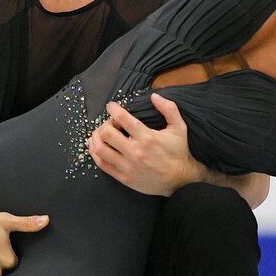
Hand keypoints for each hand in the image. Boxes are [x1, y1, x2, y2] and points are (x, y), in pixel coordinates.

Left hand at [87, 93, 205, 196]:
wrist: (180, 180)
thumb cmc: (179, 152)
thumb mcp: (179, 128)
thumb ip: (169, 109)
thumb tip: (154, 95)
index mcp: (147, 137)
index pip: (122, 118)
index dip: (112, 108)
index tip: (111, 106)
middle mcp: (135, 151)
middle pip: (106, 133)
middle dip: (105, 124)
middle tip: (110, 124)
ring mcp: (127, 166)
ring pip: (100, 149)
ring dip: (96, 138)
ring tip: (101, 135)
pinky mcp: (124, 177)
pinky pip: (102, 164)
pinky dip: (95, 153)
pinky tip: (98, 147)